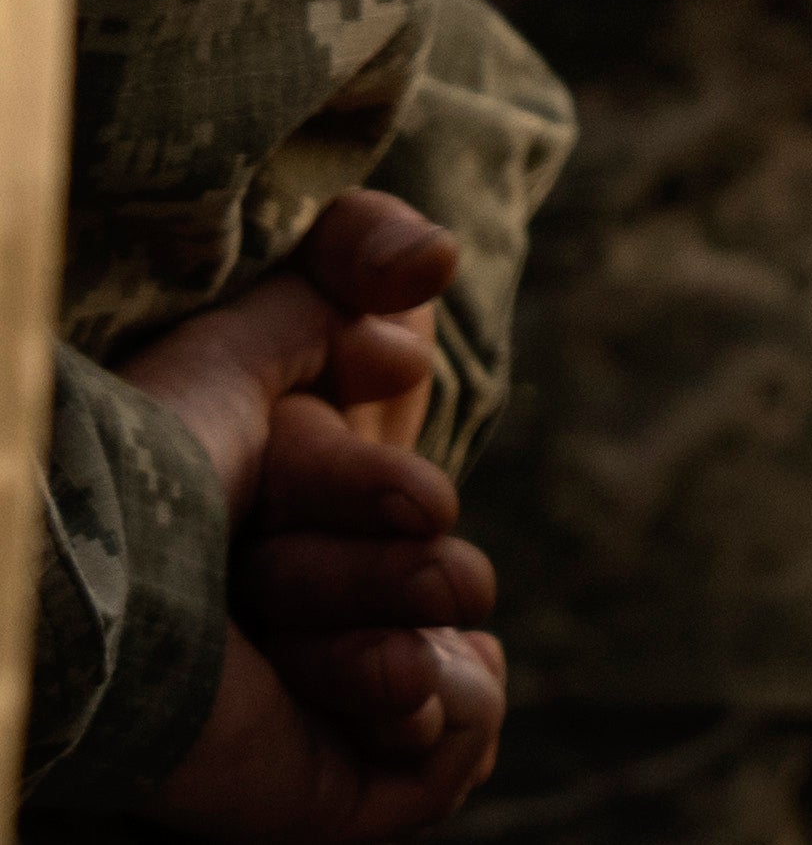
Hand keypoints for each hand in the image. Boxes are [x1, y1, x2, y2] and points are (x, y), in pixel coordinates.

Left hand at [121, 195, 504, 841]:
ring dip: (398, 624)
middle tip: (277, 561)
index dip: (369, 476)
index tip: (355, 414)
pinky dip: (444, 705)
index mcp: (278, 537)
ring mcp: (320, 713)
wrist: (110, 585)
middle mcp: (296, 626)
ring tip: (304, 635)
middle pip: (438, 576)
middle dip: (388, 558)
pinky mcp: (334, 793)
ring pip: (450, 654)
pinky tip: (385, 682)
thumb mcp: (244, 336)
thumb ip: (348, 261)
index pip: (397, 509)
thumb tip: (438, 263)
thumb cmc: (149, 463)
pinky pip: (459, 751)